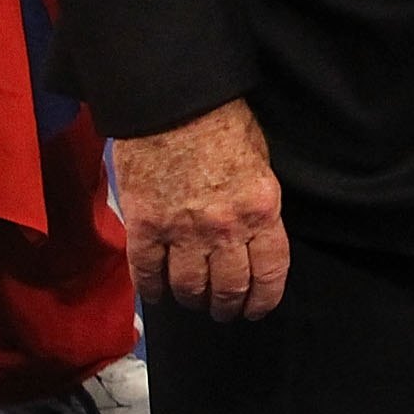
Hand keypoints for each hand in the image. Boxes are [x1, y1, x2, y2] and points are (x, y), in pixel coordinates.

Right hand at [115, 98, 289, 319]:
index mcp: (261, 210)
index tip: (256, 309)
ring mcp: (181, 231)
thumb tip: (254, 231)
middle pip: (229, 287)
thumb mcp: (260, 160)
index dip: (263, 299)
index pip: (269, 271)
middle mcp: (225, 229)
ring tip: (192, 300)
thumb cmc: (222, 122)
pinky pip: (147, 272)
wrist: (171, 103)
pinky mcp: (144, 227)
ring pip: (189, 286)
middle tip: (223, 310)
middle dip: (227, 306)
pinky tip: (155, 294)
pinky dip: (151, 289)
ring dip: (192, 299)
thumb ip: (257, 203)